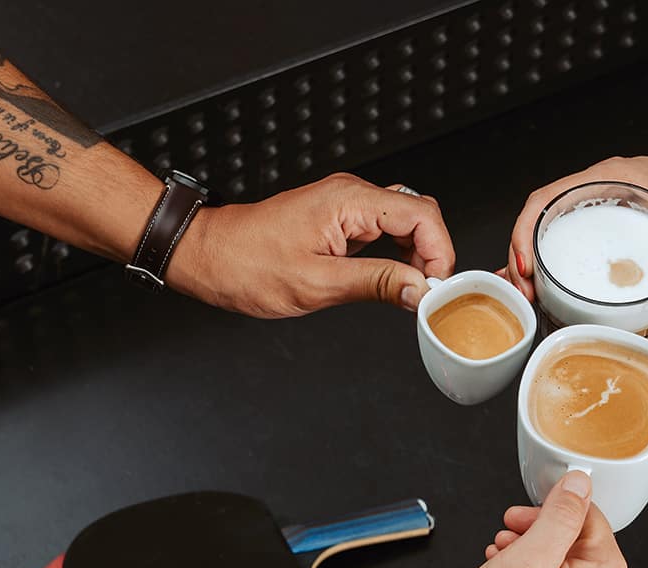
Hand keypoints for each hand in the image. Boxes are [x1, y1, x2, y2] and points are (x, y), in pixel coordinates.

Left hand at [168, 173, 454, 316]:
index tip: (435, 287)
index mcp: (348, 201)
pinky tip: (389, 279)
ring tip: (407, 290)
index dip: (439, 252)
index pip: (422, 214)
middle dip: (431, 254)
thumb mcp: (317, 284)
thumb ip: (376, 284)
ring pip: (404, 222)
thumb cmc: (247, 265)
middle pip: (419, 214)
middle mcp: (350, 195)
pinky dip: (395, 254)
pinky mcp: (338, 219)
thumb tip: (418, 289)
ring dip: (414, 255)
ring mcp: (344, 205)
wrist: (209, 256)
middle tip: (424, 292)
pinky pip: (382, 230)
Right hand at [442, 470, 629, 567]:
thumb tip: (579, 484)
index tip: (520, 515)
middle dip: (537, 531)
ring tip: (500, 557)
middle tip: (506, 533)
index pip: (588, 517)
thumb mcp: (526, 559)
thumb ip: (559, 516)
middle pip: (577, 541)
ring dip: (531, 553)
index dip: (548, 508)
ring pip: (565, 566)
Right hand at [503, 134, 647, 315]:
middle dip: (521, 255)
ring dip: (531, 260)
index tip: (526, 265)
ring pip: (547, 229)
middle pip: (538, 219)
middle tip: (525, 292)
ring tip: (528, 294)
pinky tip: (545, 285)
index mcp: (607, 177)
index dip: (525, 232)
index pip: (546, 199)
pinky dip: (550, 261)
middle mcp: (595, 188)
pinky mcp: (606, 220)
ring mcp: (598, 203)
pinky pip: (566, 238)